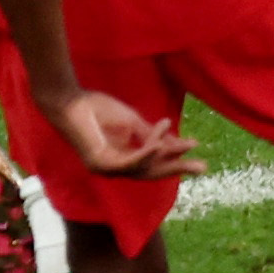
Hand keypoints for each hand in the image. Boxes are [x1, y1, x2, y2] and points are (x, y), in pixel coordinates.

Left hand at [56, 87, 198, 182]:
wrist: (70, 99)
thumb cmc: (97, 108)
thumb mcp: (131, 122)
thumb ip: (151, 134)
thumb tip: (174, 144)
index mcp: (123, 157)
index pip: (153, 162)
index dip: (175, 155)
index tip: (196, 144)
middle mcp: (116, 167)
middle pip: (152, 173)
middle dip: (177, 168)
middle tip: (203, 167)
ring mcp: (106, 168)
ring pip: (143, 168)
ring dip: (163, 155)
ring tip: (184, 145)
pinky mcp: (98, 163)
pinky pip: (127, 163)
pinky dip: (143, 155)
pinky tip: (157, 146)